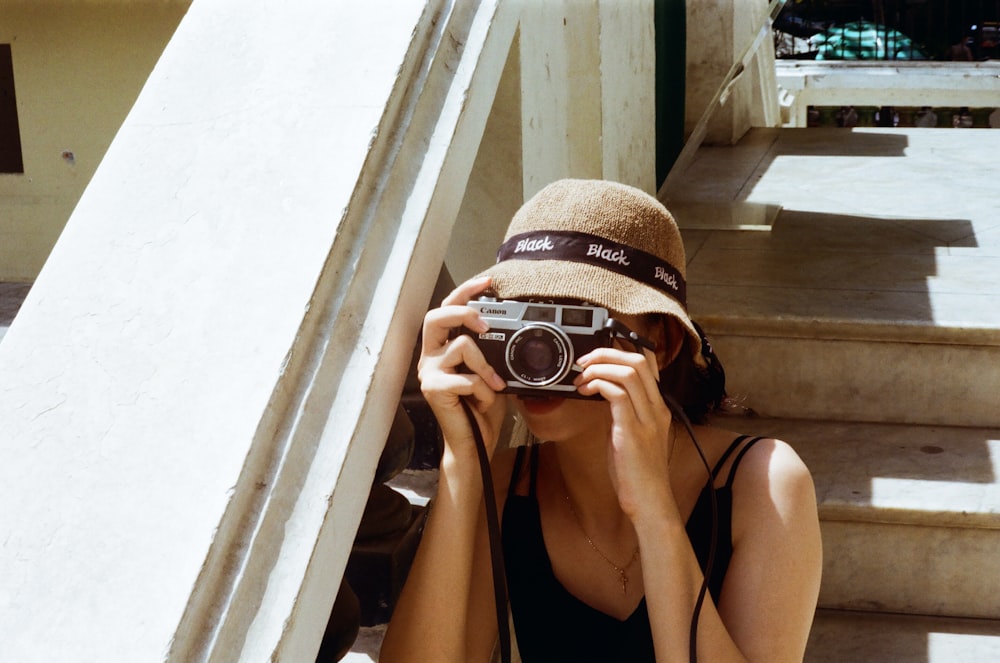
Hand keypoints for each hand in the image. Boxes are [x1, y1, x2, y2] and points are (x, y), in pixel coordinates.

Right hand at [418, 276, 508, 459]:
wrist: (474, 445)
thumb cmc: (481, 411)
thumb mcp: (491, 374)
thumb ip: (492, 352)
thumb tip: (510, 330)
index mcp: (442, 350)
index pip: (447, 310)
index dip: (465, 292)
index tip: (488, 281)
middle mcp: (430, 357)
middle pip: (436, 316)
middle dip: (464, 311)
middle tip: (486, 325)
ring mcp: (429, 373)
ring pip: (462, 345)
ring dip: (486, 366)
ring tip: (493, 385)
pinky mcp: (433, 389)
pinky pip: (467, 377)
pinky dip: (484, 389)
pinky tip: (484, 401)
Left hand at [573, 344, 676, 520]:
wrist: (649, 501)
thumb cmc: (636, 473)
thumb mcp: (630, 434)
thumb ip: (621, 413)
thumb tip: (602, 393)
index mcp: (657, 408)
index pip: (649, 363)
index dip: (623, 348)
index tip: (599, 352)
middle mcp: (657, 409)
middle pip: (639, 360)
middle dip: (607, 353)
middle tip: (584, 361)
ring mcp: (647, 419)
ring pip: (629, 373)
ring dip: (599, 368)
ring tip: (581, 377)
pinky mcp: (633, 432)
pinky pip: (618, 395)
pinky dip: (599, 385)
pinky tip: (585, 391)